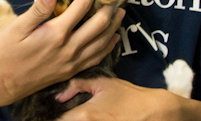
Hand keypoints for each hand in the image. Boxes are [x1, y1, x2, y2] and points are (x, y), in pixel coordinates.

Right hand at [0, 0, 124, 108]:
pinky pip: (96, 58)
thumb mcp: (14, 28)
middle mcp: (68, 49)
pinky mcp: (70, 72)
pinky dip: (108, 46)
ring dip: (113, 25)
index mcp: (56, 34)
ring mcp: (71, 63)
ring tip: (120, 12)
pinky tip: (111, 39)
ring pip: (102, 42)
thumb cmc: (2, 54)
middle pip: (99, 24)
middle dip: (110, 6)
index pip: (82, 6)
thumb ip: (37, 10)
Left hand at [56, 78, 179, 120]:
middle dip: (58, 119)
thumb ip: (76, 85)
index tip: (46, 111)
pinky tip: (82, 119)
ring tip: (69, 115)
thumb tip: (58, 95)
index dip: (49, 116)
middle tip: (56, 113)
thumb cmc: (128, 96)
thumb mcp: (101, 83)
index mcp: (84, 115)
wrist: (153, 112)